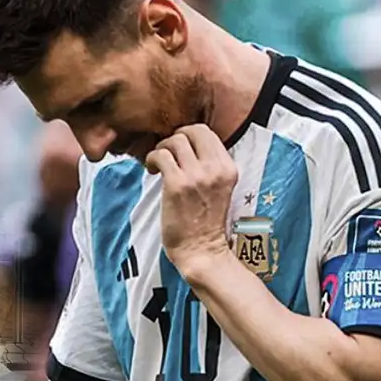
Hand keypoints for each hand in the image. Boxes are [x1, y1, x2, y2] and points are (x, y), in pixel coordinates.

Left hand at [145, 125, 236, 276]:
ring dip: (161, 148)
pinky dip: (151, 159)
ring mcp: (197, 176)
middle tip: (166, 152)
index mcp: (228, 168)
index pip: (207, 133)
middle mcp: (216, 168)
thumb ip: (208, 166)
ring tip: (158, 164)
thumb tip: (186, 146)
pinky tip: (152, 171)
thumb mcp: (218, 187)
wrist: (202, 250)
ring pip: (175, 140)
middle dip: (175, 137)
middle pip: (193, 130)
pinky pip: (161, 156)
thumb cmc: (205, 222)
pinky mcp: (177, 185)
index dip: (188, 135)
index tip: (178, 149)